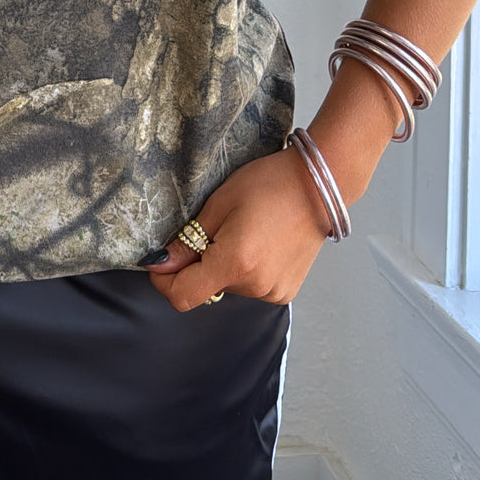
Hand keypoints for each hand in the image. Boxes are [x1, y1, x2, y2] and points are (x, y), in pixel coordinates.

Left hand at [141, 147, 330, 312]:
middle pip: (205, 288)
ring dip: (223, 264)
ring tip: (244, 231)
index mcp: (235, 263)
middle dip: (199, 262)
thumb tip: (162, 265)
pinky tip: (259, 243)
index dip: (164, 281)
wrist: (318, 185)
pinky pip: (249, 286)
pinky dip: (244, 269)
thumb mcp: (220, 203)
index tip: (161, 261)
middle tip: (217, 227)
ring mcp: (273, 292)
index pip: (182, 296)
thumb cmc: (269, 184)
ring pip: (227, 286)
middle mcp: (255, 286)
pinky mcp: (284, 292)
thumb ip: (189, 240)